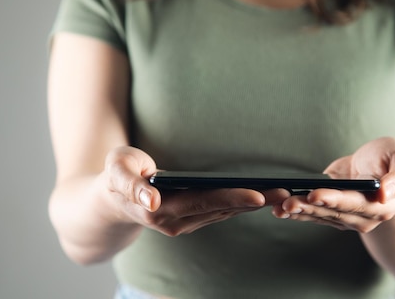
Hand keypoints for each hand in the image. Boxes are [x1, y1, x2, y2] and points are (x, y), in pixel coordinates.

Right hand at [102, 147, 288, 235]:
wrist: (109, 199)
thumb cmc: (114, 176)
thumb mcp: (116, 170)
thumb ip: (131, 185)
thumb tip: (152, 203)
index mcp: (158, 210)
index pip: (202, 202)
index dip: (230, 198)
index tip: (258, 195)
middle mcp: (174, 222)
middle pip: (220, 210)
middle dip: (254, 201)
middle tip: (286, 192)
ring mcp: (182, 224)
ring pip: (223, 214)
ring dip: (253, 205)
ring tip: (283, 193)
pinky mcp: (189, 221)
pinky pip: (219, 213)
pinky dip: (241, 206)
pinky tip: (262, 198)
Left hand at [271, 137, 394, 232]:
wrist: (378, 166)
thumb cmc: (391, 159)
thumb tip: (386, 193)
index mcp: (382, 205)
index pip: (355, 203)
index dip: (334, 199)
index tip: (316, 194)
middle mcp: (363, 217)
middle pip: (332, 212)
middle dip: (309, 206)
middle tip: (288, 201)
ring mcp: (346, 218)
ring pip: (320, 215)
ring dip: (299, 211)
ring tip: (279, 206)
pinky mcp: (330, 213)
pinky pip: (312, 214)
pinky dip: (295, 212)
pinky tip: (278, 209)